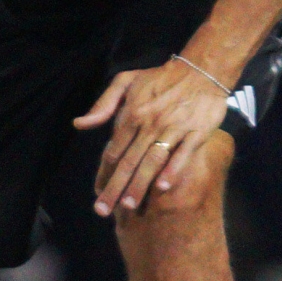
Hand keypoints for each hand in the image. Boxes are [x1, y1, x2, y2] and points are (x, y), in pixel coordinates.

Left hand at [75, 56, 234, 216]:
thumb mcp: (126, 81)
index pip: (114, 150)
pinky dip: (172, 170)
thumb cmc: (161, 77)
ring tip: (129, 205)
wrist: (201, 70)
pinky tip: (162, 187)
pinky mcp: (196, 133)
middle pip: (129, 161)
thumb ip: (103, 104)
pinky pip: (182, 155)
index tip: (97, 192)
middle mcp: (150, 124)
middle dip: (115, 187)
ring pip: (153, 160)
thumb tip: (80, 124)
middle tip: (103, 210)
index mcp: (132, 113)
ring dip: (140, 184)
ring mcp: (173, 129)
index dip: (104, 173)